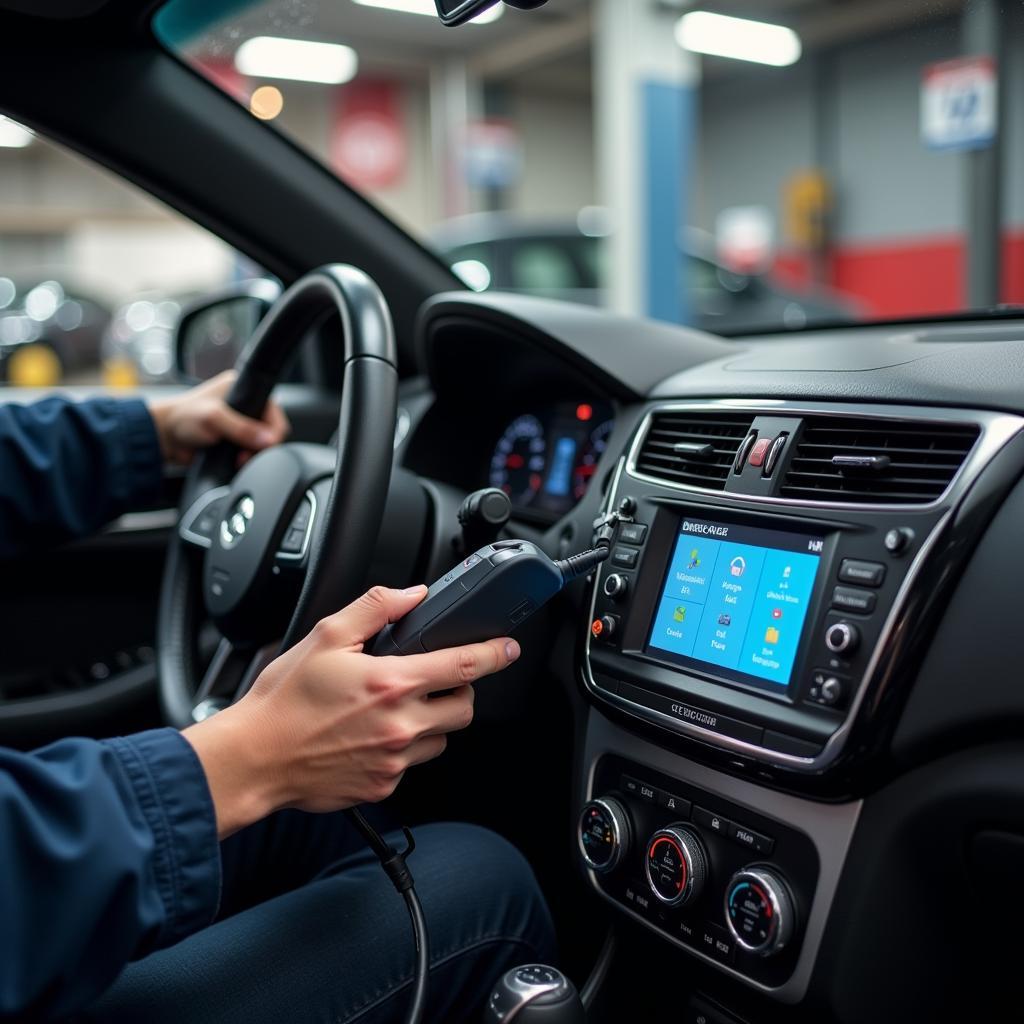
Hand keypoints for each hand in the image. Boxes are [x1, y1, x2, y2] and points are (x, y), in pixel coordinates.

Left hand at [148, 370, 288, 464]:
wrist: (163, 438)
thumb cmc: (181, 418)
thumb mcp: (214, 419)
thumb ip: (242, 428)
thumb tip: (268, 439)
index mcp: (241, 387)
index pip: (272, 411)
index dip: (272, 430)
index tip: (265, 445)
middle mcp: (242, 403)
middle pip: (269, 428)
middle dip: (261, 444)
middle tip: (246, 454)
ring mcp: (239, 422)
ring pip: (260, 441)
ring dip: (253, 452)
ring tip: (239, 458)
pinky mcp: (233, 438)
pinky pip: (249, 450)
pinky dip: (246, 457)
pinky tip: (235, 460)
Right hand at [184, 586, 520, 837]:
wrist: (253, 759)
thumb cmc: (283, 701)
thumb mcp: (326, 636)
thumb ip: (376, 609)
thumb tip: (413, 595)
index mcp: (391, 683)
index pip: (464, 666)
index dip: (494, 654)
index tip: (508, 648)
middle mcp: (400, 725)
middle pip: (464, 708)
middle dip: (460, 690)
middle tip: (436, 679)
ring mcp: (394, 761)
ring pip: (442, 738)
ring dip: (433, 720)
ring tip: (396, 708)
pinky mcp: (383, 787)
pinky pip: (413, 764)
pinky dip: (405, 747)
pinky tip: (374, 734)